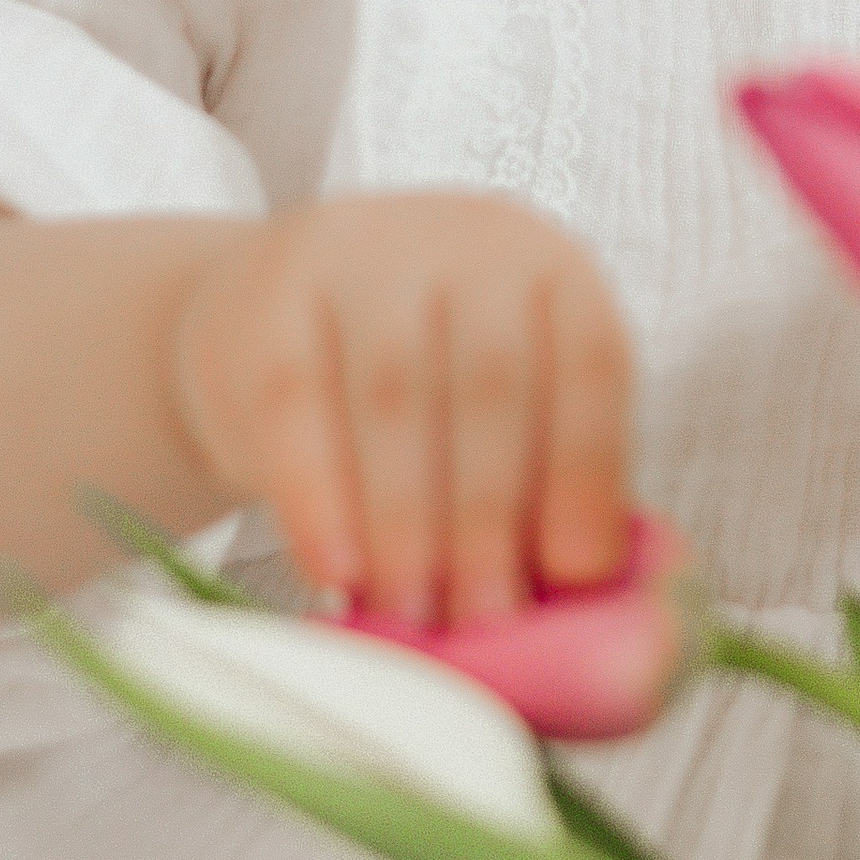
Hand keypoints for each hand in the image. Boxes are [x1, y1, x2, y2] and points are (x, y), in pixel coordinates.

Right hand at [168, 193, 632, 625]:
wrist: (277, 311)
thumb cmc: (426, 383)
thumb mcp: (506, 404)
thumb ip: (550, 481)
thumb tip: (585, 595)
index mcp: (553, 267)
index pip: (590, 360)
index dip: (587, 469)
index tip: (573, 574)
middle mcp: (466, 239)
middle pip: (490, 386)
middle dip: (489, 519)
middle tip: (481, 620)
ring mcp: (362, 254)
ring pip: (393, 399)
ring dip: (407, 523)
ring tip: (412, 615)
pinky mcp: (269, 296)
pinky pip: (296, 407)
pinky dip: (317, 498)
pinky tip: (335, 571)